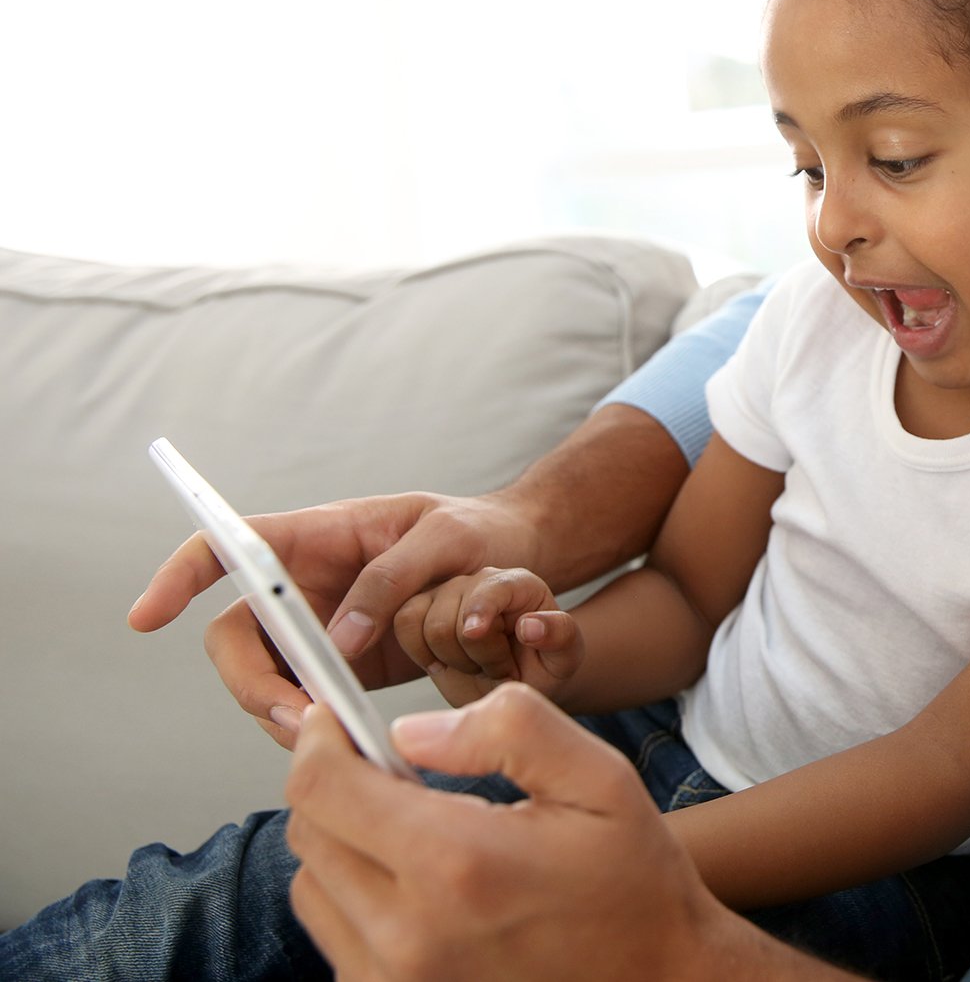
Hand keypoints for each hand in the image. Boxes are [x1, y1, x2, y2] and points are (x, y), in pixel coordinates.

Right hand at [128, 491, 538, 748]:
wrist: (518, 556)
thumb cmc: (478, 530)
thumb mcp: (447, 537)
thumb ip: (393, 579)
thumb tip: (339, 641)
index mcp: (317, 534)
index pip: (228, 545)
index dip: (178, 577)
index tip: (145, 618)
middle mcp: (304, 584)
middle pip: (234, 636)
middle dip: (249, 682)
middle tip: (294, 718)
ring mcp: (318, 627)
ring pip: (264, 679)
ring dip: (282, 715)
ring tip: (331, 738)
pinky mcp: (342, 666)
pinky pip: (303, 701)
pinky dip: (314, 727)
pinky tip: (347, 744)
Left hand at [284, 685, 822, 980]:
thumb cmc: (632, 882)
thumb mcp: (599, 778)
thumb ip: (510, 730)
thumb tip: (411, 731)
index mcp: (456, 864)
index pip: (324, 788)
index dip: (319, 738)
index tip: (334, 717)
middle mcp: (408, 933)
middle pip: (310, 834)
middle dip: (337, 784)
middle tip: (393, 768)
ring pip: (313, 887)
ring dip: (344, 843)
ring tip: (412, 829)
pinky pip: (336, 937)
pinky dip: (357, 897)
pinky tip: (419, 883)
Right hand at [393, 567, 584, 707]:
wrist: (520, 675)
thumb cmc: (543, 662)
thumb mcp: (566, 655)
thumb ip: (560, 636)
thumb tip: (530, 626)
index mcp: (518, 584)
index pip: (492, 588)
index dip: (480, 608)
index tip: (474, 632)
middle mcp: (478, 582)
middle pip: (448, 616)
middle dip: (472, 656)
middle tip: (500, 669)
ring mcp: (446, 593)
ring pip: (418, 620)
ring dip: (444, 656)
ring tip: (475, 666)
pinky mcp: (420, 609)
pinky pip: (402, 625)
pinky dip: (418, 651)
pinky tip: (445, 663)